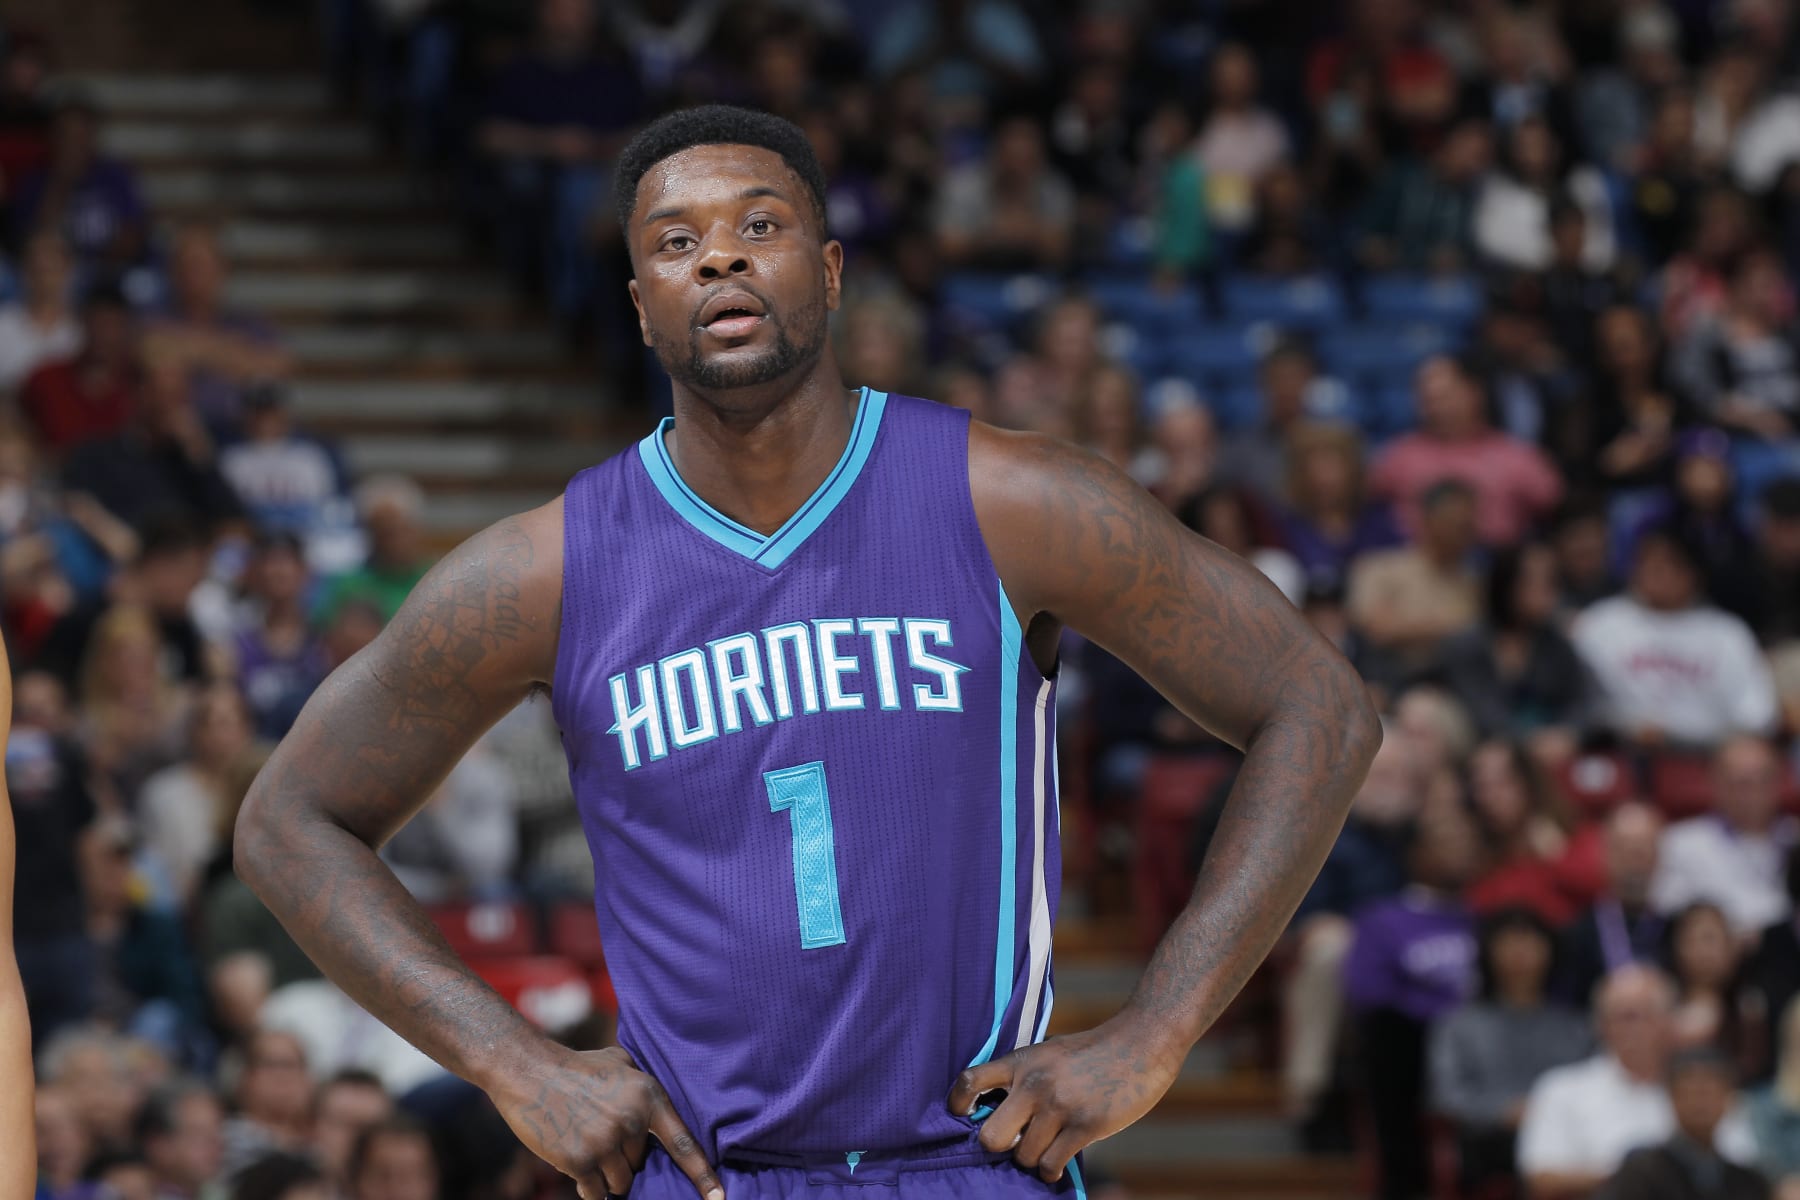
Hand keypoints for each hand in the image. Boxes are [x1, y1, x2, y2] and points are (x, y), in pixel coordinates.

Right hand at [490, 1045, 722, 1199]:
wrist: (529, 1071)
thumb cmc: (576, 1066)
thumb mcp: (620, 1062)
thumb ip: (642, 1086)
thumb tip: (658, 1111)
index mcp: (648, 1096)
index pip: (683, 1143)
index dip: (703, 1174)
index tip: (719, 1198)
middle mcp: (631, 1121)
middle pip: (640, 1165)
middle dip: (624, 1157)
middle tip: (599, 1133)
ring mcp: (605, 1143)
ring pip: (621, 1182)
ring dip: (607, 1174)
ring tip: (587, 1145)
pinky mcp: (579, 1160)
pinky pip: (595, 1192)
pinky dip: (589, 1187)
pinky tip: (575, 1163)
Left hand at [947, 1019, 1181, 1182]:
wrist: (1142, 1043)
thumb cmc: (1094, 1051)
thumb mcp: (1050, 1052)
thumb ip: (1025, 1076)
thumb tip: (997, 1109)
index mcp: (1022, 1061)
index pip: (969, 1081)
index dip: (958, 1104)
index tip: (966, 1116)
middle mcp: (1034, 1084)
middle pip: (990, 1137)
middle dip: (1000, 1147)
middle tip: (1016, 1141)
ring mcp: (1060, 1106)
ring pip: (1024, 1157)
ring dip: (1033, 1159)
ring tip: (1047, 1147)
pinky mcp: (1085, 1125)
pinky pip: (1051, 1164)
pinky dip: (1051, 1170)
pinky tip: (1058, 1162)